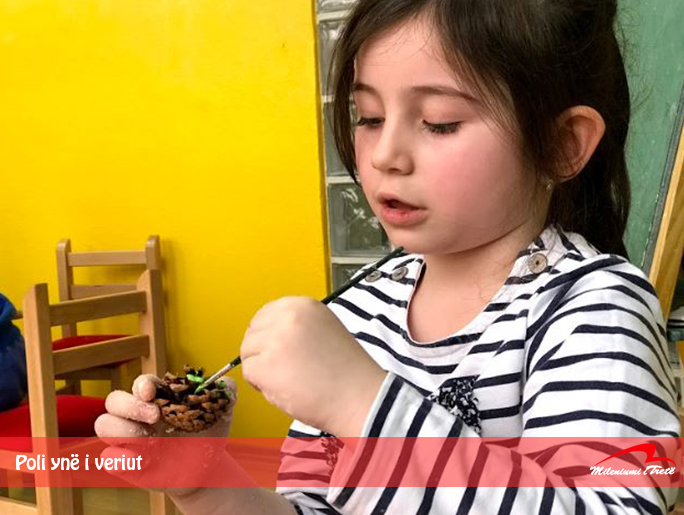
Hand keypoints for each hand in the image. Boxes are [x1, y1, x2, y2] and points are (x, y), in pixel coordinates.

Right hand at [94, 373, 237, 496]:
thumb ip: (225, 392)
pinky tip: (144, 461)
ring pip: (104, 425)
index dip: (143, 385)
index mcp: (160, 398)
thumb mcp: (220, 412)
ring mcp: (130, 439)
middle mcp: (139, 415)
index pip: (141, 383)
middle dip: (129, 405)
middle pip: (114, 400)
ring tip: (150, 440)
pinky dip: (120, 458)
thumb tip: (226, 382)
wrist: (206, 469)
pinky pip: (107, 457)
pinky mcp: (126, 463)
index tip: (153, 392)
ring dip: (122, 430)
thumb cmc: (208, 435)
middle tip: (155, 416)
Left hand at [240, 297, 385, 435]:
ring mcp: (275, 340)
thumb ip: (297, 326)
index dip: (268, 335)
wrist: (357, 397)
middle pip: (254, 332)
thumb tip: (269, 334)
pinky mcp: (266, 365)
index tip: (277, 348)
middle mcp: (288, 316)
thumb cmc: (346, 372)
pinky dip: (261, 385)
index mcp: (304, 305)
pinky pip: (249, 373)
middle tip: (285, 368)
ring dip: (261, 368)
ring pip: (248, 353)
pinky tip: (285, 388)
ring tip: (289, 379)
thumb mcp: (324, 330)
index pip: (266, 313)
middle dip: (262, 352)